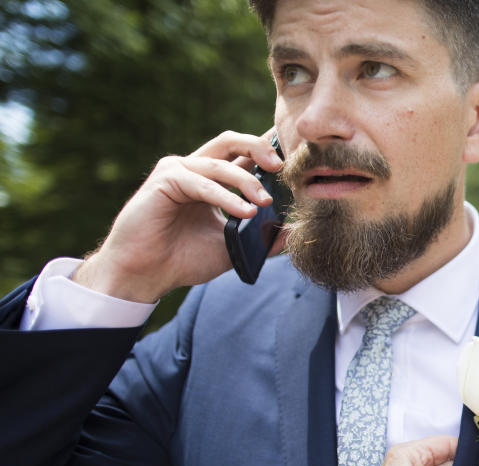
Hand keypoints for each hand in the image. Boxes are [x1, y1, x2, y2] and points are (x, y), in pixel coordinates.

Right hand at [73, 130, 282, 302]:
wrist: (146, 275)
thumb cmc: (184, 259)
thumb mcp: (233, 246)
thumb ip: (263, 237)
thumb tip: (294, 230)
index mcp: (212, 180)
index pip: (243, 155)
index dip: (268, 152)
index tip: (296, 158)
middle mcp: (195, 169)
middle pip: (231, 142)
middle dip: (259, 147)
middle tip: (282, 166)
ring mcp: (178, 171)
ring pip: (220, 163)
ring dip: (246, 181)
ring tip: (265, 202)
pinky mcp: (164, 180)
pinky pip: (201, 182)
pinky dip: (225, 196)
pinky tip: (244, 211)